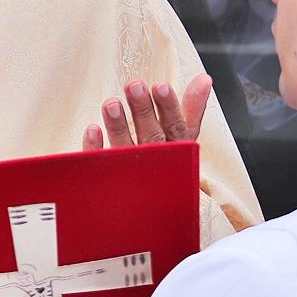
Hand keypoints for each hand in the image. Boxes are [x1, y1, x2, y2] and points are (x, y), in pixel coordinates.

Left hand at [82, 76, 252, 232]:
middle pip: (151, 138)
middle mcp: (156, 166)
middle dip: (142, 112)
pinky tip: (92, 130)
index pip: (176, 130)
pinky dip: (96, 150)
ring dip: (118, 127)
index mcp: (176, 154)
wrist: (149, 217)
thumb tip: (204, 79)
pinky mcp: (108, 186)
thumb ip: (191, 111)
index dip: (169, 109)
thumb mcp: (182, 140)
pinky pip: (99, 169)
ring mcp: (131, 178)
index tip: (161, 85)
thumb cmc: (166, 169)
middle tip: (134, 85)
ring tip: (111, 102)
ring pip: (125, 152)